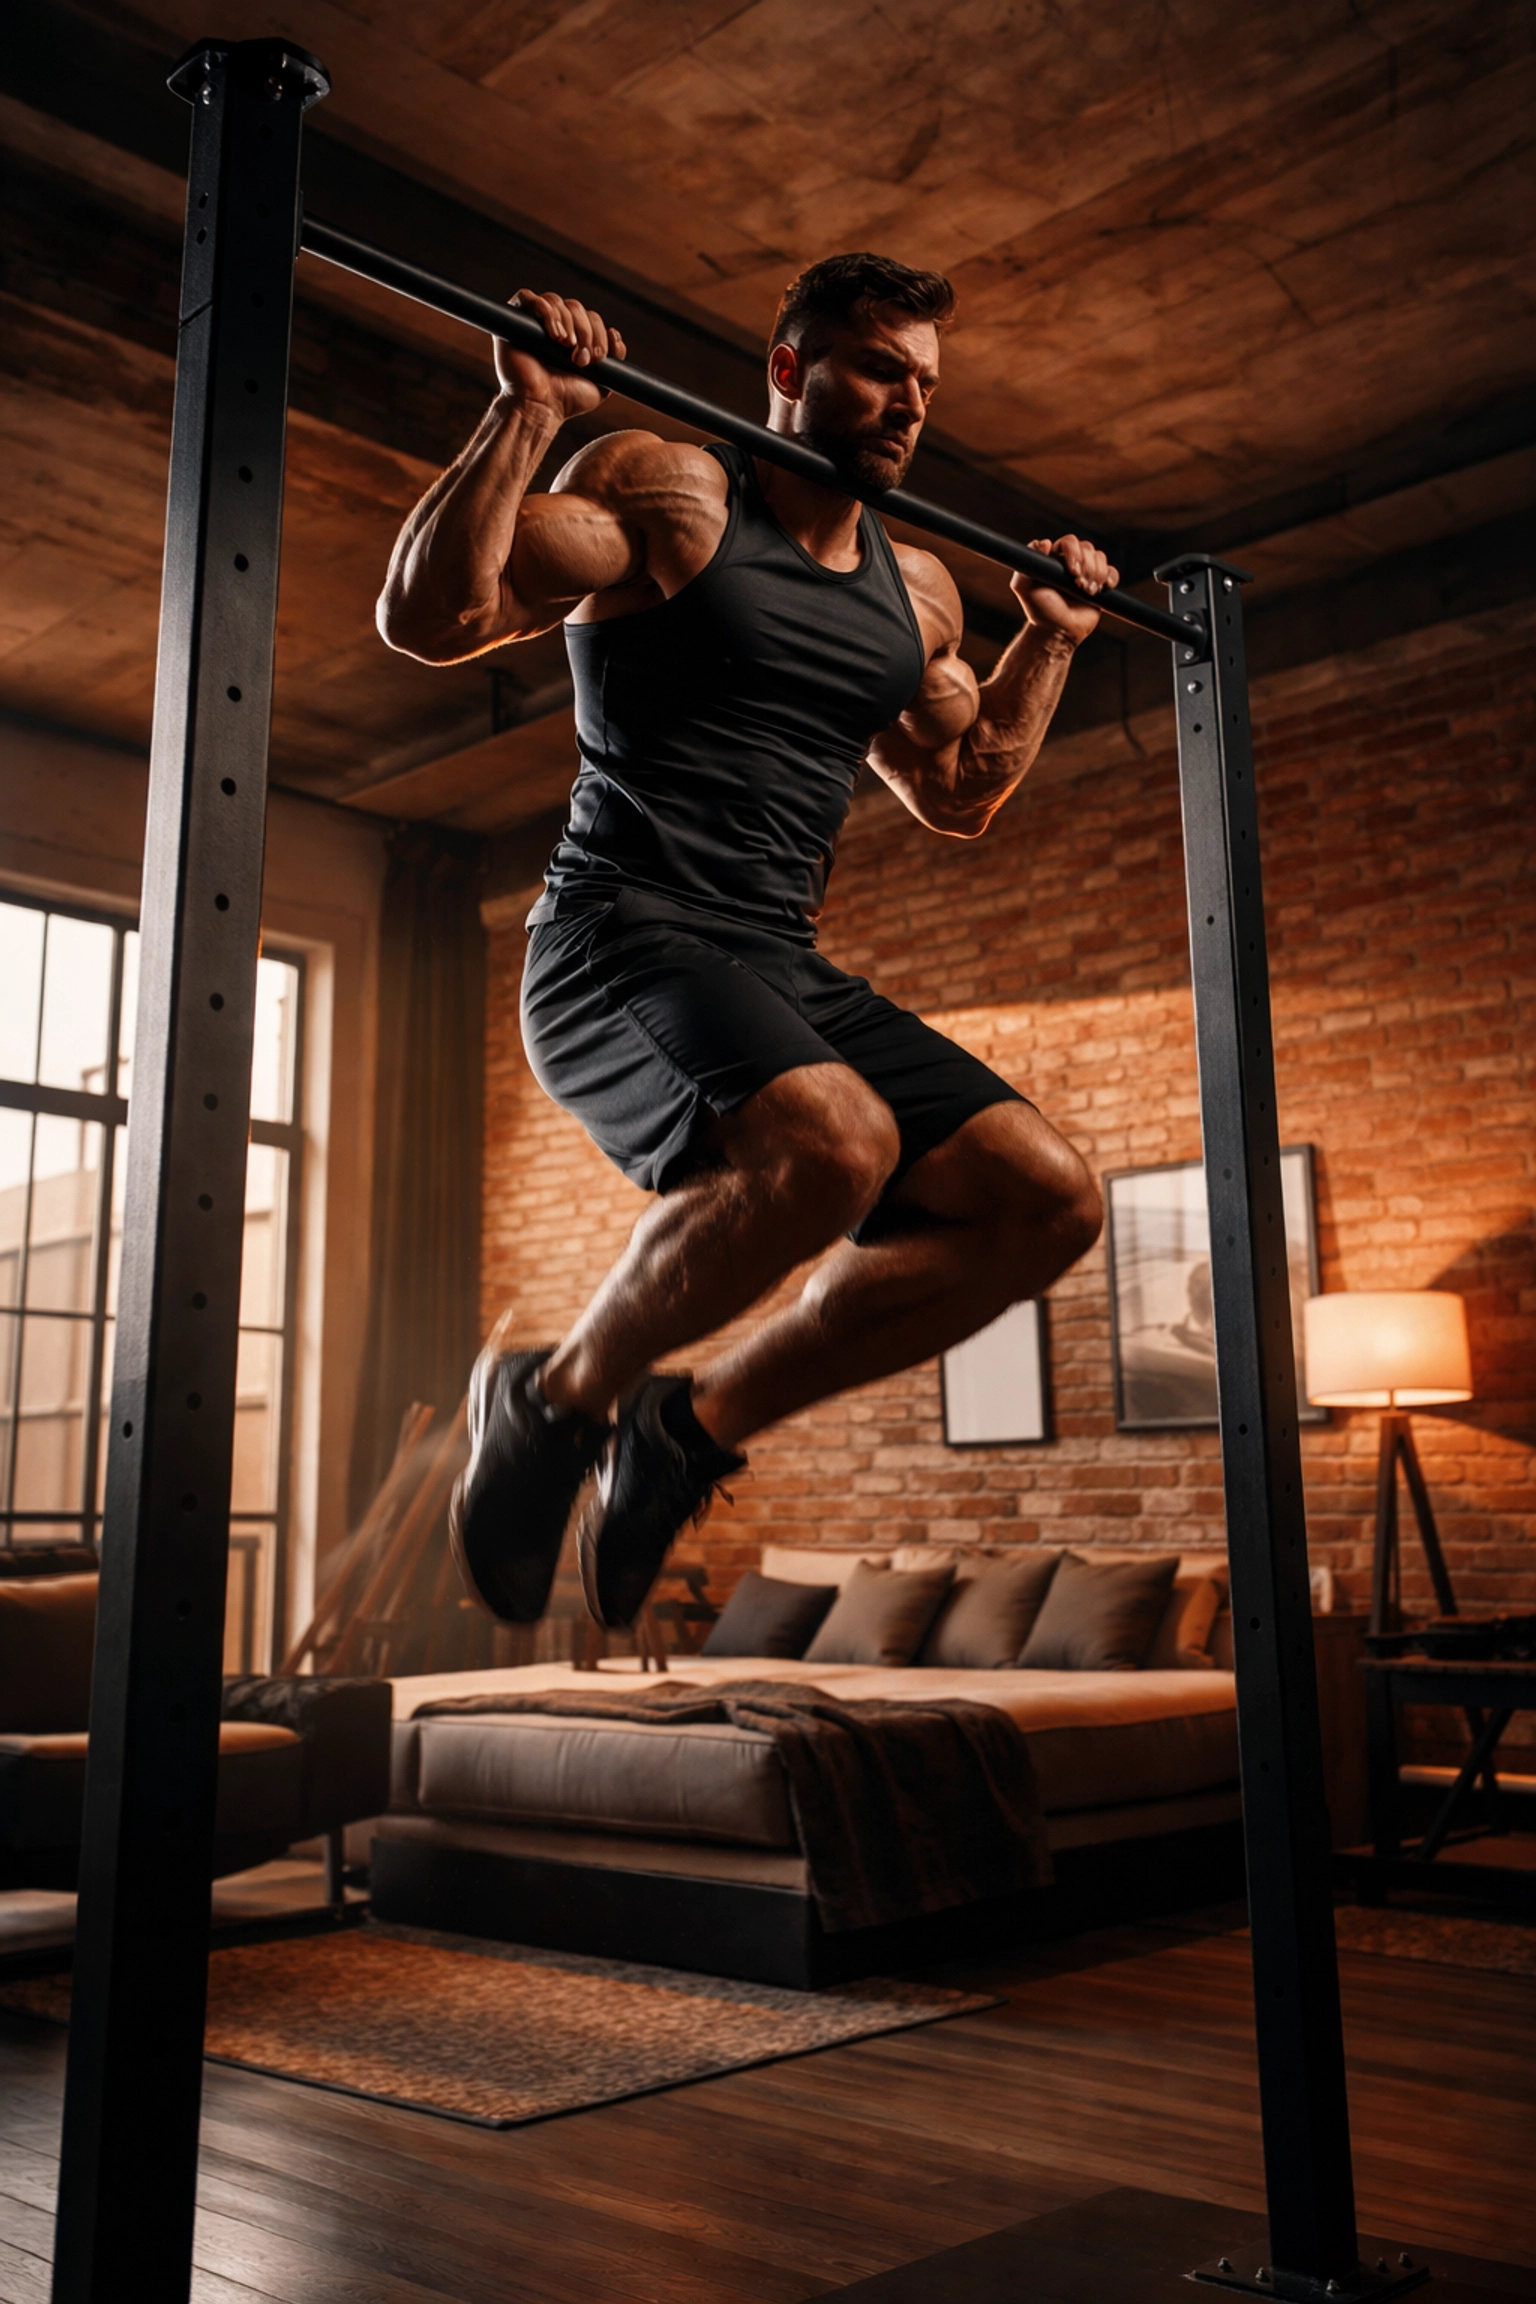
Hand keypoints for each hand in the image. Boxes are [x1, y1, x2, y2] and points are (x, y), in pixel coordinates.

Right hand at [494, 290, 626, 422]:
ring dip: (567, 322)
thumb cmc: (566, 400)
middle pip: (576, 307)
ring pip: (556, 301)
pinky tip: (554, 336)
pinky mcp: (514, 320)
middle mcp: (554, 327)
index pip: (591, 318)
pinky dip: (546, 312)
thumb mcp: (600, 383)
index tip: (598, 358)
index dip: (598, 333)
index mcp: (573, 338)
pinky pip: (529, 297)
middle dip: (584, 330)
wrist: (540, 408)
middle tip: (581, 357)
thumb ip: (612, 360)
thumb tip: (615, 334)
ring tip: (566, 346)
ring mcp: (533, 322)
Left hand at [1012, 534, 1118, 644]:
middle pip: (1088, 548)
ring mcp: (1087, 572)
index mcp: (1055, 559)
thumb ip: (1027, 562)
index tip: (1071, 571)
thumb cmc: (1040, 610)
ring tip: (1086, 592)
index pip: (1069, 542)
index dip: (1074, 553)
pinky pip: (1112, 572)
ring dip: (1096, 574)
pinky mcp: (1100, 585)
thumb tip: (1044, 542)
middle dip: (1086, 566)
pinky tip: (1100, 589)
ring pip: (1100, 557)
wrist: (1057, 631)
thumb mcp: (1023, 586)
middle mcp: (1072, 562)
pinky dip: (1110, 578)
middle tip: (1078, 585)